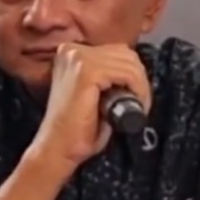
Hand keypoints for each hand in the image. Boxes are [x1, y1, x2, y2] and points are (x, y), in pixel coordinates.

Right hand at [31, 43, 151, 174]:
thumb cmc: (76, 128)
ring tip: (139, 108)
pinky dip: (139, 91)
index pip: (117, 51)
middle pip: (126, 53)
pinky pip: (128, 74)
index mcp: (71, 52)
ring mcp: (78, 58)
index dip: (132, 74)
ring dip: (142, 87)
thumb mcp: (93, 93)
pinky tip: (137, 106)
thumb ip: (107, 77)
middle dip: (139, 79)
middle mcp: (72, 50)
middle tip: (140, 104)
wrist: (57, 149)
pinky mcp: (87, 72)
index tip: (136, 97)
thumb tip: (134, 71)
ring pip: (130, 63)